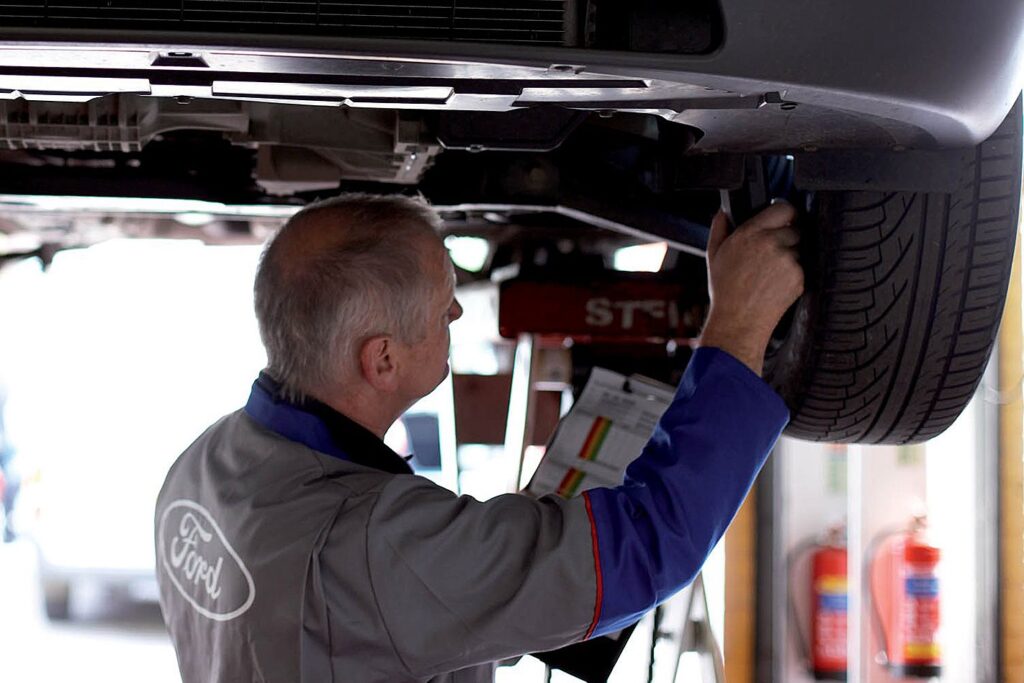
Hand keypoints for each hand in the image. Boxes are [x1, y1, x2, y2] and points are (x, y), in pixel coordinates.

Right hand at [698, 202, 804, 374]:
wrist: (738, 321)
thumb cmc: (725, 291)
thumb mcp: (714, 255)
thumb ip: (719, 227)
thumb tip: (723, 212)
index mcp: (750, 234)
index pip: (783, 208)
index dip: (786, 213)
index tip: (784, 219)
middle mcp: (770, 243)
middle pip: (795, 228)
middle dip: (788, 237)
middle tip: (774, 252)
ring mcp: (787, 260)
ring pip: (800, 249)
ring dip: (791, 256)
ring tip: (771, 272)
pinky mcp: (798, 277)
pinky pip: (802, 268)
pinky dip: (793, 274)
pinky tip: (775, 283)